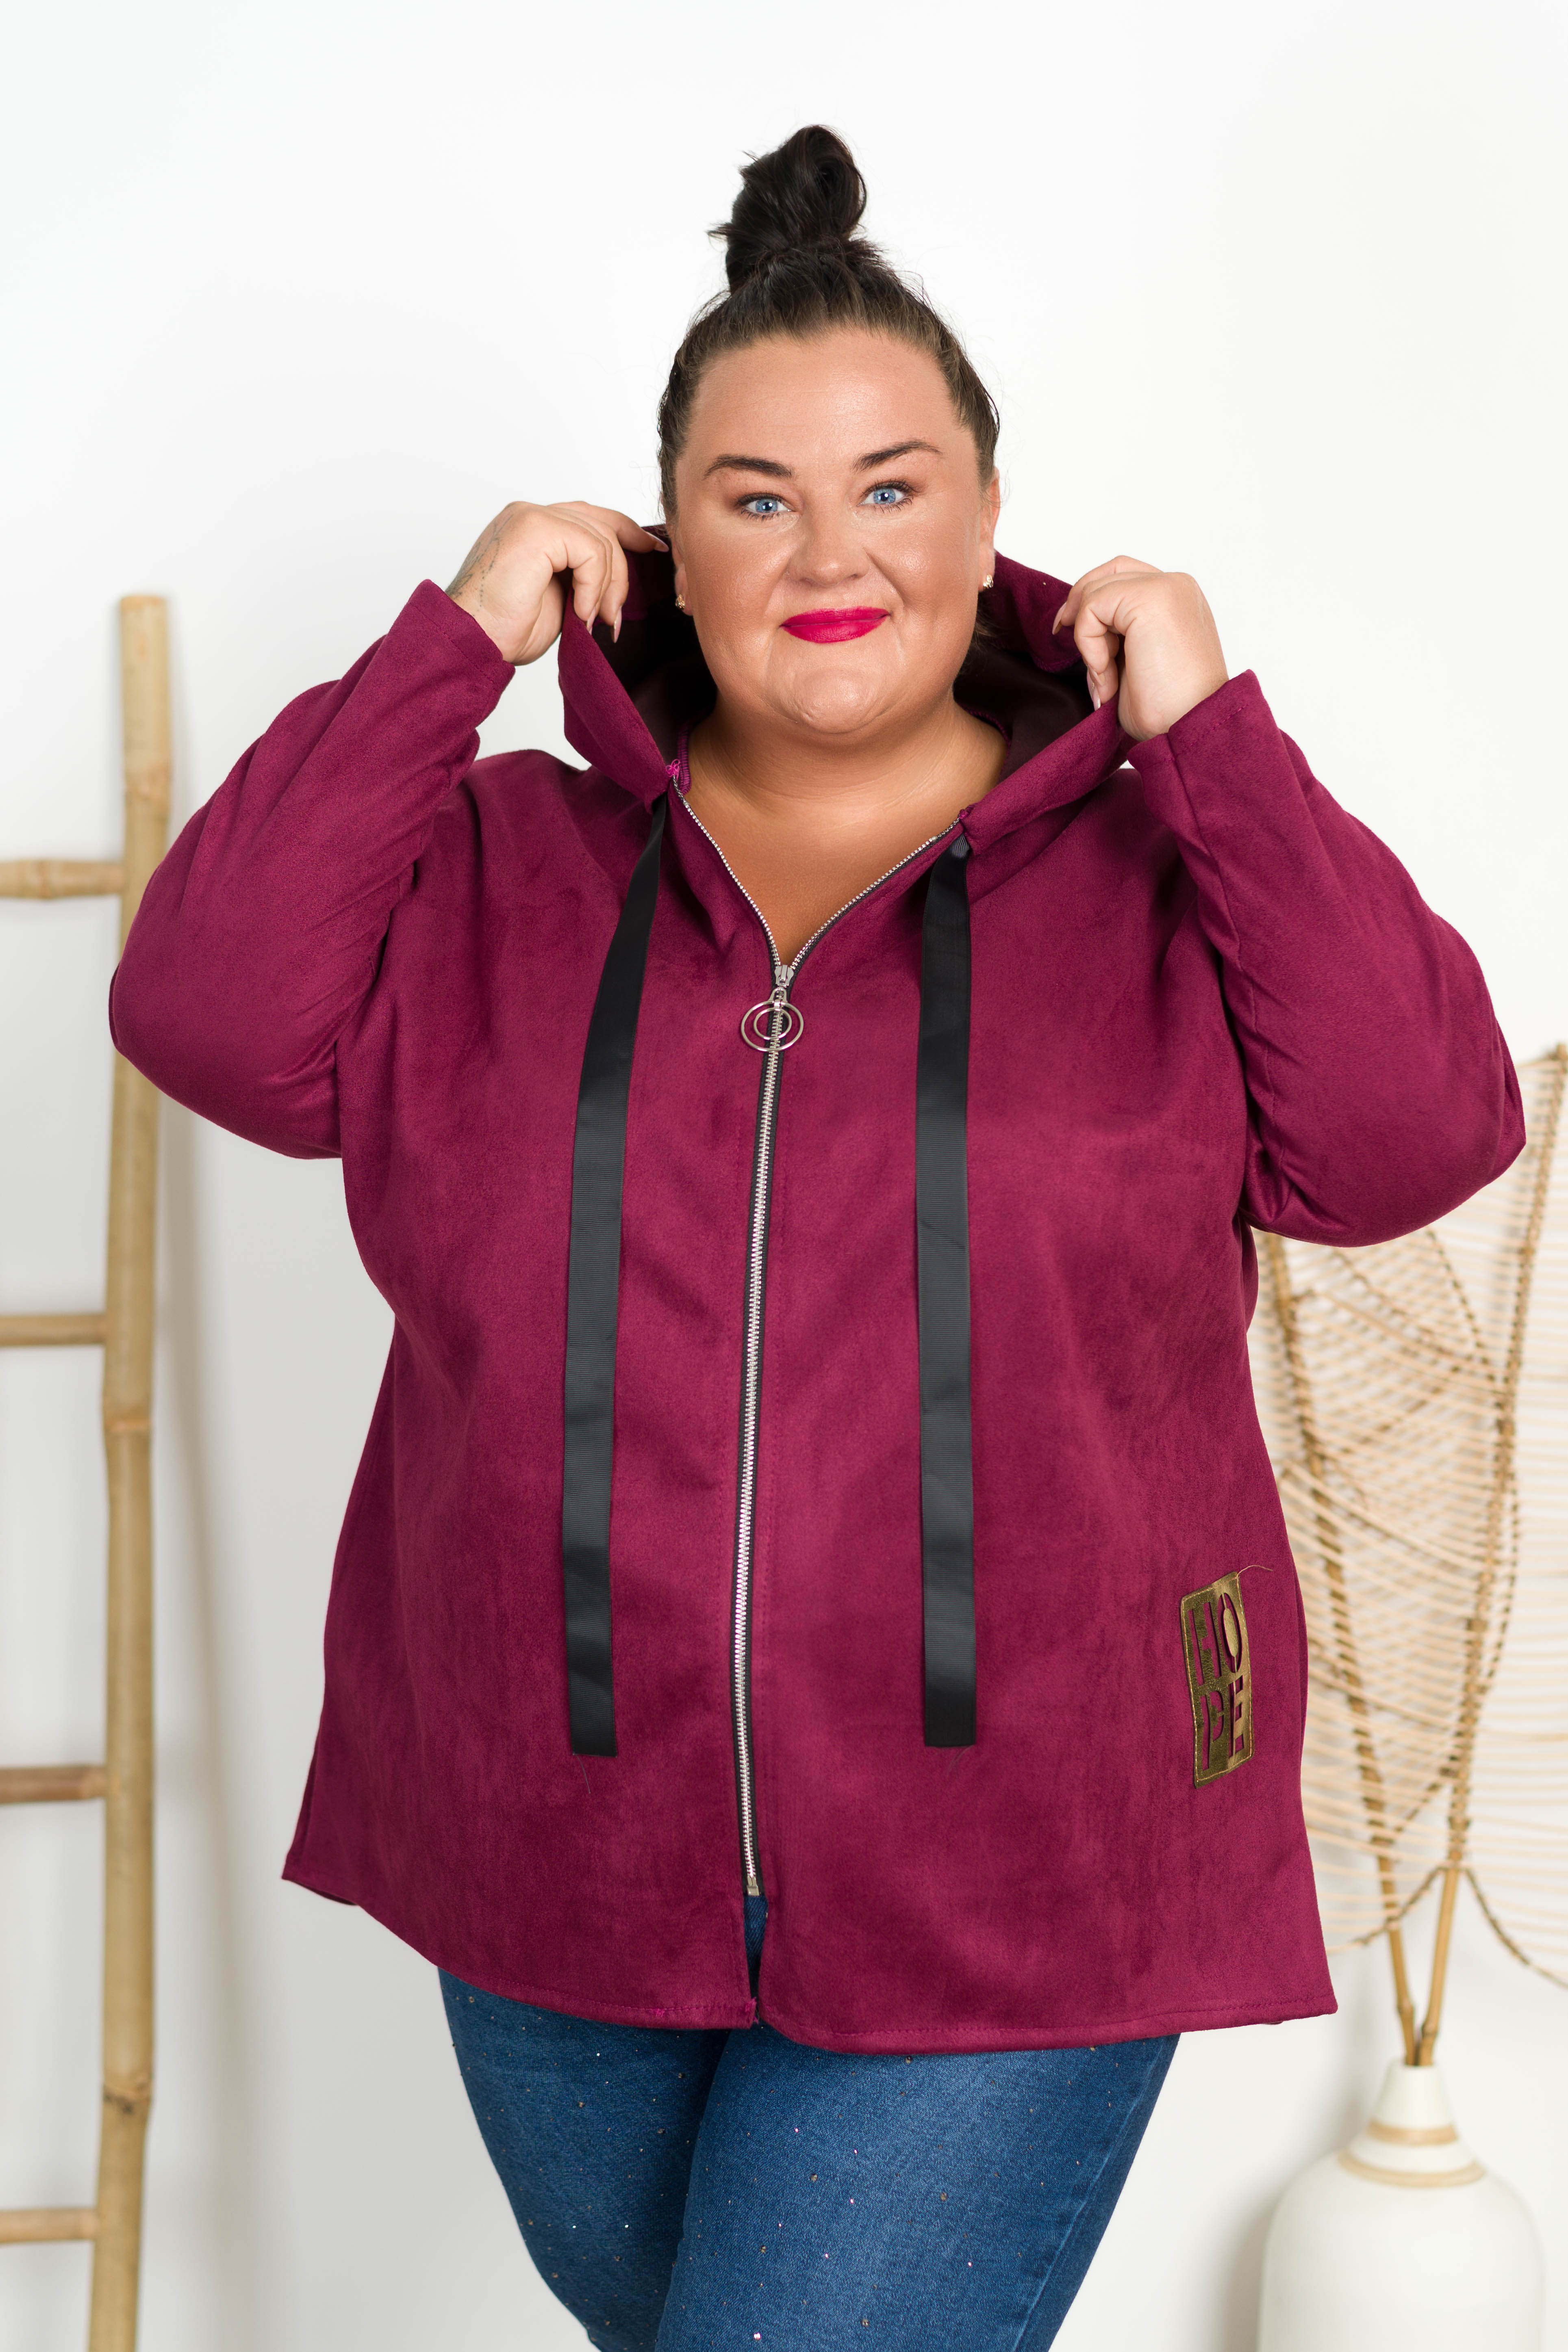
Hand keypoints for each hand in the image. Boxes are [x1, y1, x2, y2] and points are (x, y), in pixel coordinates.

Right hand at [446, 502, 666, 664]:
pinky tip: (579, 612)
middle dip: (622, 570)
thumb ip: (581, 577)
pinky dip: (593, 586)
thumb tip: (619, 582)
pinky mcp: (537, 529)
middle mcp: (531, 514)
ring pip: (602, 539)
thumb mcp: (558, 598)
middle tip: (615, 614)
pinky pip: (591, 551)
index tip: (652, 550)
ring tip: (594, 620)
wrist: (473, 640)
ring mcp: (532, 516)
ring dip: (607, 587)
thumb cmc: (504, 629)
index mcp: (533, 527)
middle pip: (602, 524)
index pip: (591, 517)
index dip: (627, 531)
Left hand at [1052, 558, 1227, 740]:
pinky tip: (1107, 676)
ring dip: (1088, 640)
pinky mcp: (1150, 598)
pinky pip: (1092, 608)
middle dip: (1079, 606)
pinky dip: (1088, 644)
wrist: (1187, 729)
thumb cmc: (1166, 710)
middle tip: (1062, 637)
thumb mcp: (1133, 662)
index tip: (1068, 631)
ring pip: (1096, 591)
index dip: (1090, 599)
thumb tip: (1074, 623)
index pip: (1123, 577)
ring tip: (1106, 681)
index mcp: (1177, 599)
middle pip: (1108, 572)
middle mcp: (1176, 586)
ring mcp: (1166, 588)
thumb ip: (1114, 634)